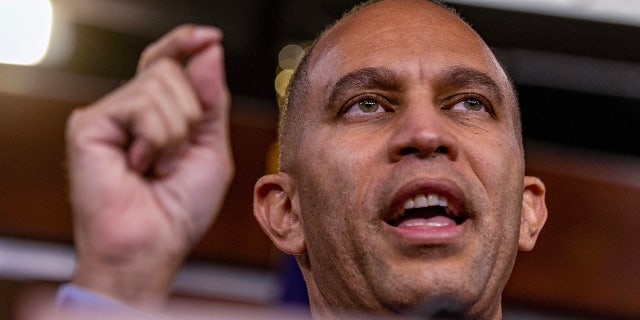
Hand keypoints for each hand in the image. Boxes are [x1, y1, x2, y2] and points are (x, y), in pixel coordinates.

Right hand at [65, 25, 233, 309]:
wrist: (153, 245)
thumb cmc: (179, 209)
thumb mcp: (210, 149)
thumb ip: (210, 100)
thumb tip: (209, 50)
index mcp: (155, 115)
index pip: (166, 63)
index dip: (185, 44)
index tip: (210, 36)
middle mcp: (129, 110)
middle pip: (172, 71)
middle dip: (190, 118)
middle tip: (173, 159)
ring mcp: (108, 115)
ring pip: (161, 86)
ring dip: (175, 134)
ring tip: (156, 166)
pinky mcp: (89, 124)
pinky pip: (142, 105)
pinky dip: (156, 139)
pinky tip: (138, 164)